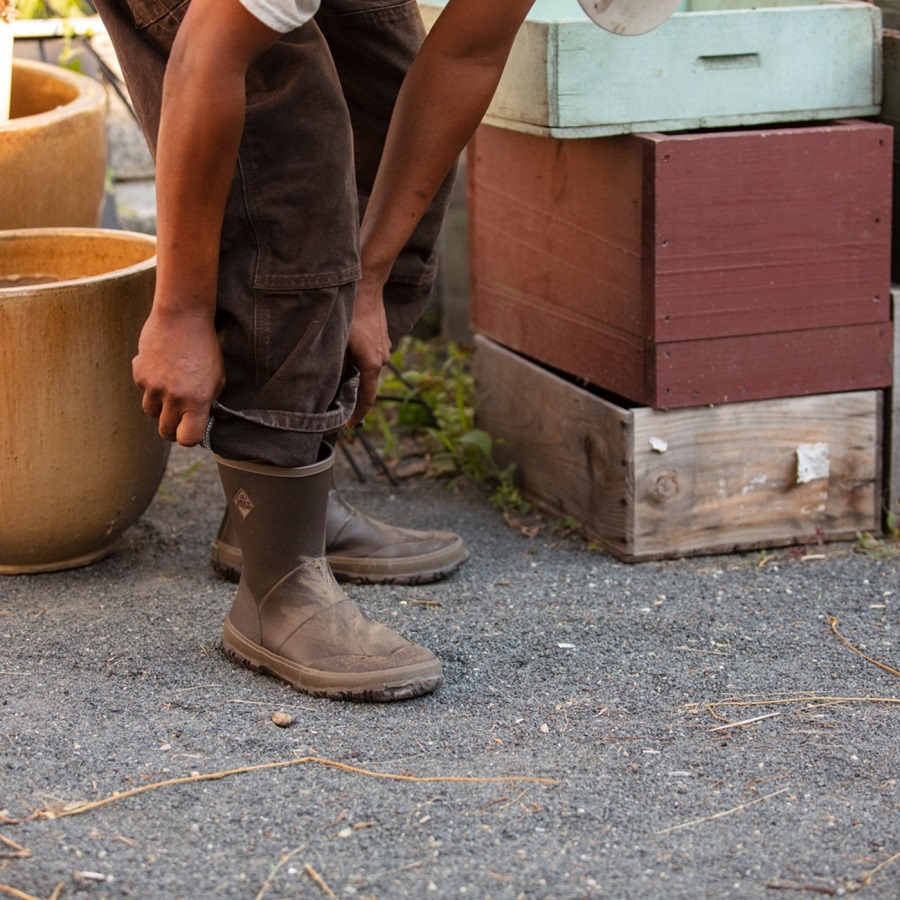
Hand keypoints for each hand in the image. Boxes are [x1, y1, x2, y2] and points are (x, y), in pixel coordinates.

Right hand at [133, 307, 224, 445]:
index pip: (187, 439)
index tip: (190, 431)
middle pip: (165, 431)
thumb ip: (208, 400)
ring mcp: (153, 386)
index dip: (188, 438)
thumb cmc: (205, 347)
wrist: (183, 316)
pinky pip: (143, 389)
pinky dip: (150, 384)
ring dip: (159, 406)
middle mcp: (173, 397)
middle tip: (178, 420)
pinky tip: (161, 368)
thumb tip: (199, 418)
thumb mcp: (217, 377)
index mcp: (197, 400)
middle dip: (172, 429)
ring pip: (151, 411)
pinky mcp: (139, 373)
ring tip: (170, 388)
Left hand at [345, 279, 390, 427]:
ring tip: (339, 372)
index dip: (357, 415)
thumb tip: (324, 384)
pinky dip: (360, 359)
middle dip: (352, 392)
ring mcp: (385, 348)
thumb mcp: (334, 342)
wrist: (366, 284)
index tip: (348, 426)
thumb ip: (333, 365)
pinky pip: (371, 356)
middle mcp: (382, 358)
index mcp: (371, 364)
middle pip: (366, 383)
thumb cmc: (348, 312)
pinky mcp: (383, 338)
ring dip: (355, 372)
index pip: (367, 398)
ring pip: (368, 368)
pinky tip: (347, 349)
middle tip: (336, 401)